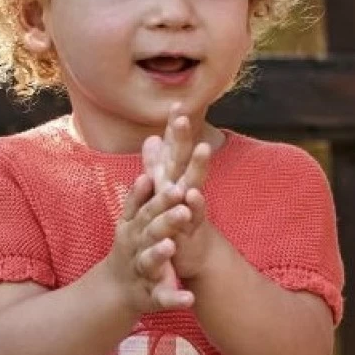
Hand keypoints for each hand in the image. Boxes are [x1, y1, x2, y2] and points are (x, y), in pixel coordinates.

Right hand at [107, 173, 194, 312]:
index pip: (149, 210)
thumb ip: (138, 200)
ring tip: (170, 246)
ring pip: (150, 262)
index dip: (161, 199)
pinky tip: (190, 299)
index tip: (177, 187)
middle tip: (183, 212)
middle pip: (151, 232)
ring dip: (159, 254)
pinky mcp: (150, 296)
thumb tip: (147, 174)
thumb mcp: (130, 224)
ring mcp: (143, 272)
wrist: (115, 289)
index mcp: (135, 229)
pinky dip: (174, 299)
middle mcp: (137, 248)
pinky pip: (162, 298)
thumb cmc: (130, 249)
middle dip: (166, 222)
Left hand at [142, 104, 213, 279]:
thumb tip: (152, 138)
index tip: (175, 102)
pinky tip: (193, 195)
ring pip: (195, 182)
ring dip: (199, 166)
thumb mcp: (163, 190)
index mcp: (174, 177)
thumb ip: (157, 165)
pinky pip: (195, 214)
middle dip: (185, 137)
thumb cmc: (176, 217)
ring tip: (203, 147)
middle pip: (184, 159)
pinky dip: (195, 205)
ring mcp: (191, 205)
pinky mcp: (192, 227)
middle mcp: (185, 186)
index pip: (175, 148)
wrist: (193, 253)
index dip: (175, 127)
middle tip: (183, 116)